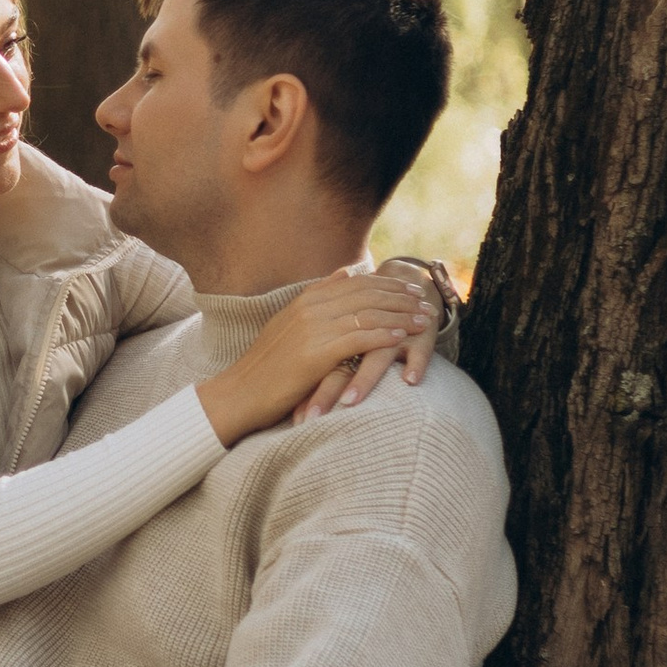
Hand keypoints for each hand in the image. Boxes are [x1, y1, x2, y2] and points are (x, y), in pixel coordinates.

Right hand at [200, 264, 437, 447]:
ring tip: (424, 321)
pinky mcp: (316, 352)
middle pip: (367, 294)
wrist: (240, 393)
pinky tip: (402, 337)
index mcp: (305, 300)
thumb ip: (318, 298)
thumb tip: (344, 273)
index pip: (357, 282)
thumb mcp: (290, 324)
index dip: (387, 284)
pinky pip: (359, 338)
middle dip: (400, 298)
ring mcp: (312, 328)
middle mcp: (310, 308)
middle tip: (426, 303)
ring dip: (401, 315)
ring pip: (368, 313)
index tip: (410, 290)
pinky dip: (383, 335)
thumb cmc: (268, 366)